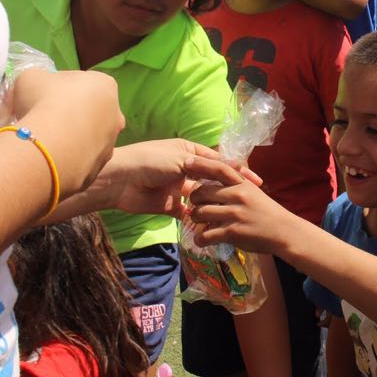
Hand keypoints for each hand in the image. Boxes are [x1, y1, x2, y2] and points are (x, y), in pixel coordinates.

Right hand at [11, 68, 123, 195]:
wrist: (49, 147)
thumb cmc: (43, 102)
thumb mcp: (31, 77)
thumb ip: (39, 80)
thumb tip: (37, 91)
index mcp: (105, 85)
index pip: (82, 83)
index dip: (59, 88)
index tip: (41, 97)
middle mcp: (115, 114)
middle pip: (89, 111)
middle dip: (69, 114)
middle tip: (44, 119)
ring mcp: (110, 144)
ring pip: (87, 138)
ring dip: (70, 138)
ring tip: (43, 142)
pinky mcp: (99, 169)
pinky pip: (79, 161)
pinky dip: (66, 159)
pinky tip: (48, 159)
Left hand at [93, 140, 258, 216]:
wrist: (120, 180)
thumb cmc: (152, 161)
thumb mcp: (184, 159)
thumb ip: (210, 166)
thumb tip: (236, 168)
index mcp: (189, 152)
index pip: (219, 162)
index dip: (237, 172)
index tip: (255, 183)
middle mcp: (185, 169)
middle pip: (213, 180)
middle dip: (229, 190)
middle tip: (249, 201)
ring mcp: (178, 188)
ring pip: (203, 198)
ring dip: (215, 206)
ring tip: (234, 214)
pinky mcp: (170, 206)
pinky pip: (188, 214)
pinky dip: (198, 220)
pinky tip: (213, 225)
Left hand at [185, 157, 300, 255]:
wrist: (284, 231)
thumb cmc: (267, 212)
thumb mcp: (253, 192)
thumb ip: (237, 184)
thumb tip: (216, 178)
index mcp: (241, 184)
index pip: (218, 168)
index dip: (200, 165)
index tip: (186, 162)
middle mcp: (237, 195)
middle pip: (201, 192)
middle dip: (194, 200)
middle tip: (196, 206)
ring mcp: (234, 214)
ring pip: (200, 213)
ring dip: (195, 219)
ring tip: (200, 223)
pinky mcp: (232, 232)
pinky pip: (206, 234)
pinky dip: (200, 238)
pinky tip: (202, 239)